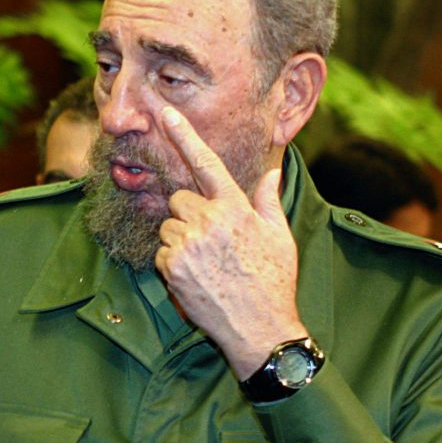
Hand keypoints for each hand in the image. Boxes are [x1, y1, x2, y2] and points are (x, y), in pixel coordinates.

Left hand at [153, 106, 305, 378]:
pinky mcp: (172, 266)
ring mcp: (188, 243)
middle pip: (179, 200)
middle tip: (211, 241)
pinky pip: (162, 252)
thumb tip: (271, 172)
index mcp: (235, 207)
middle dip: (189, 215)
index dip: (184, 136)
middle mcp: (209, 220)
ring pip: (168, 226)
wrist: (259, 327)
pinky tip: (196, 277)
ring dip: (180, 239)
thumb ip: (268, 201)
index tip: (165, 114)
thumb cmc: (273, 280)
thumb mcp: (280, 236)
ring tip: (206, 263)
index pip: (206, 163)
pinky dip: (173, 263)